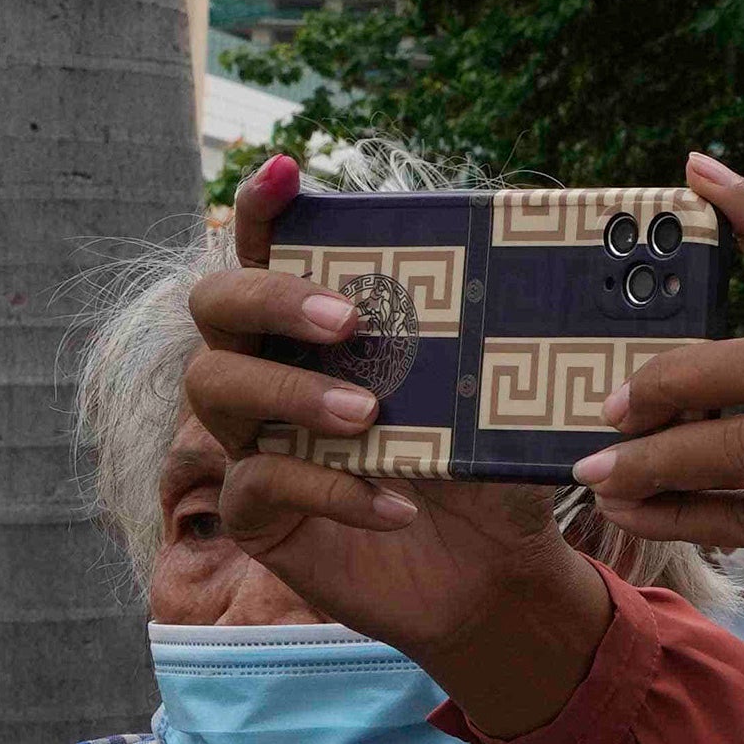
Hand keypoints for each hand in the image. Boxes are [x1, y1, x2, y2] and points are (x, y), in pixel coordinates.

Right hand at [181, 153, 614, 710]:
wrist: (499, 574)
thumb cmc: (491, 469)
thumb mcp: (499, 398)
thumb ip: (489, 339)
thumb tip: (529, 267)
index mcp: (319, 328)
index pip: (268, 249)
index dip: (263, 206)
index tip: (289, 170)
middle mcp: (270, 372)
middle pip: (214, 306)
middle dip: (270, 299)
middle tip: (349, 321)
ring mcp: (255, 440)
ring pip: (216, 390)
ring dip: (292, 393)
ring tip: (369, 416)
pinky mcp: (260, 514)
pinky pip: (261, 484)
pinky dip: (331, 490)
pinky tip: (396, 504)